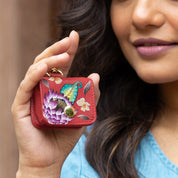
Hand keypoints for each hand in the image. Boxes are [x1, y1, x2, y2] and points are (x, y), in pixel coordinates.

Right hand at [11, 31, 99, 177]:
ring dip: (50, 59)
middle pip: (47, 63)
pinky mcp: (20, 106)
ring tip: (64, 54)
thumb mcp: (82, 114)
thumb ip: (90, 97)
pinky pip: (26, 86)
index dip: (67, 50)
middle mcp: (41, 89)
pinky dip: (35, 75)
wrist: (50, 159)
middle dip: (58, 49)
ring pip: (36, 70)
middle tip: (70, 39)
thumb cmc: (64, 136)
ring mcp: (30, 96)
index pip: (60, 65)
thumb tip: (96, 76)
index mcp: (54, 89)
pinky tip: (45, 67)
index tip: (75, 37)